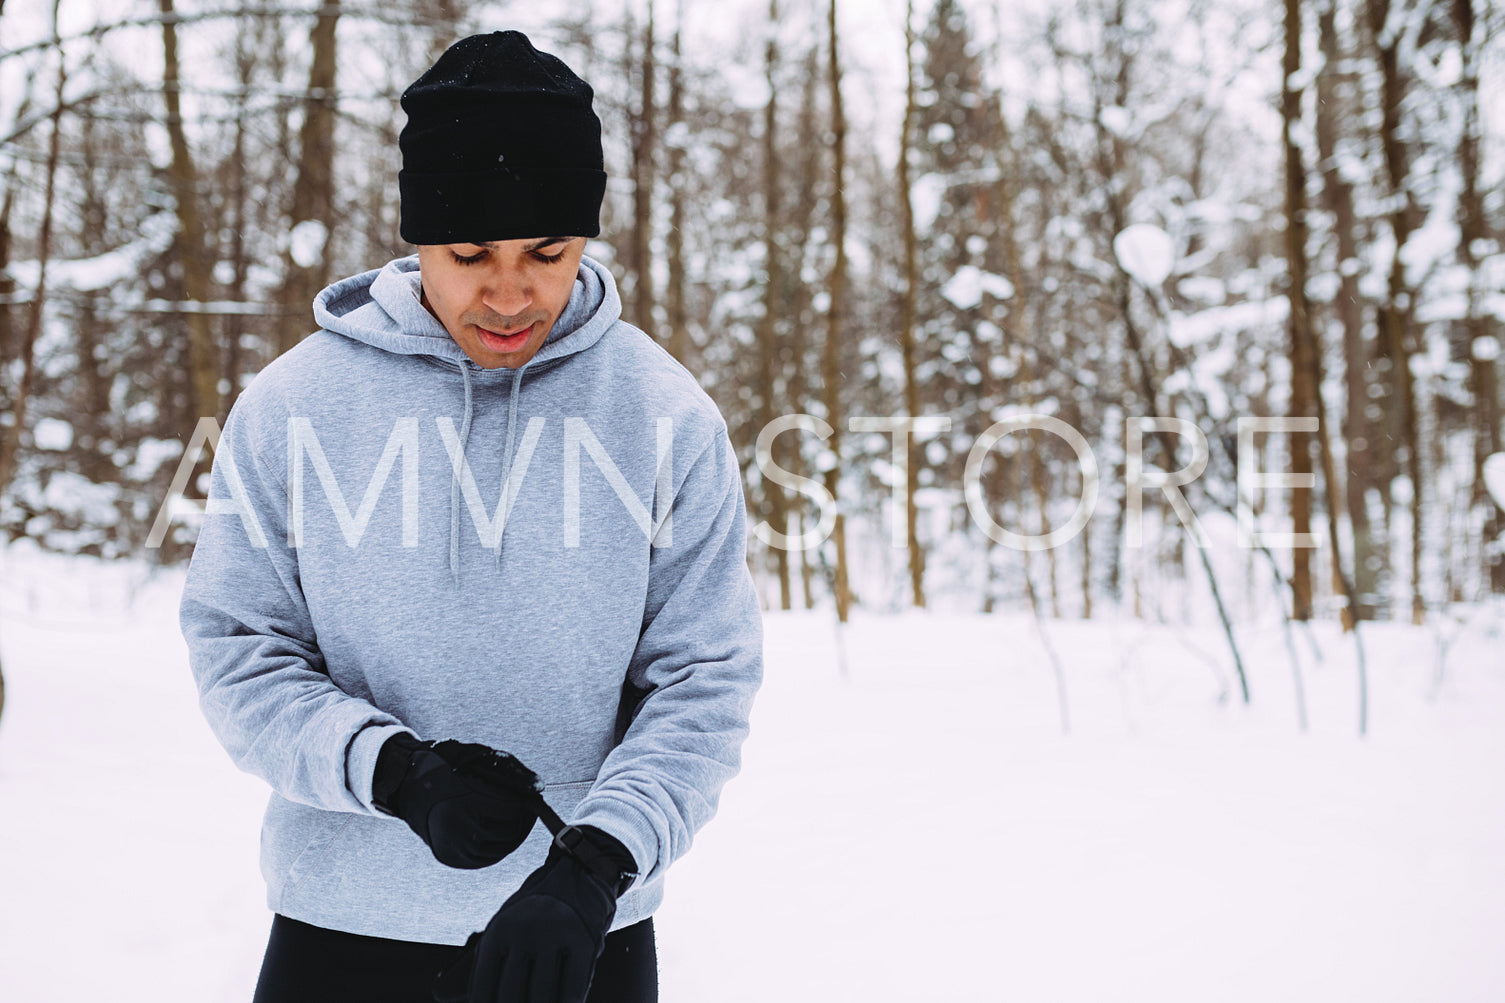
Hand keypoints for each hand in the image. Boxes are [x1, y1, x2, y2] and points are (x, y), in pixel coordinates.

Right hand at [372, 734, 543, 868]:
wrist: (408, 783)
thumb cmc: (448, 765)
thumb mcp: (478, 758)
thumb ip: (511, 771)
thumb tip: (538, 788)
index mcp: (464, 802)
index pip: (509, 812)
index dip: (526, 807)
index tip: (533, 800)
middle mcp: (456, 828)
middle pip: (506, 834)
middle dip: (523, 823)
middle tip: (529, 813)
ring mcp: (451, 845)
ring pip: (498, 850)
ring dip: (514, 837)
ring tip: (519, 823)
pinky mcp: (449, 856)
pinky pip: (483, 859)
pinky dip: (498, 849)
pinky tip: (503, 836)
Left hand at [432, 825, 637, 1002]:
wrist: (576, 881)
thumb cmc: (529, 921)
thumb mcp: (500, 934)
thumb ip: (473, 968)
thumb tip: (438, 995)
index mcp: (498, 931)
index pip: (483, 990)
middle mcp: (524, 931)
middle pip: (511, 997)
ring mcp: (555, 936)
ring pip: (542, 997)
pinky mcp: (583, 943)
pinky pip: (571, 990)